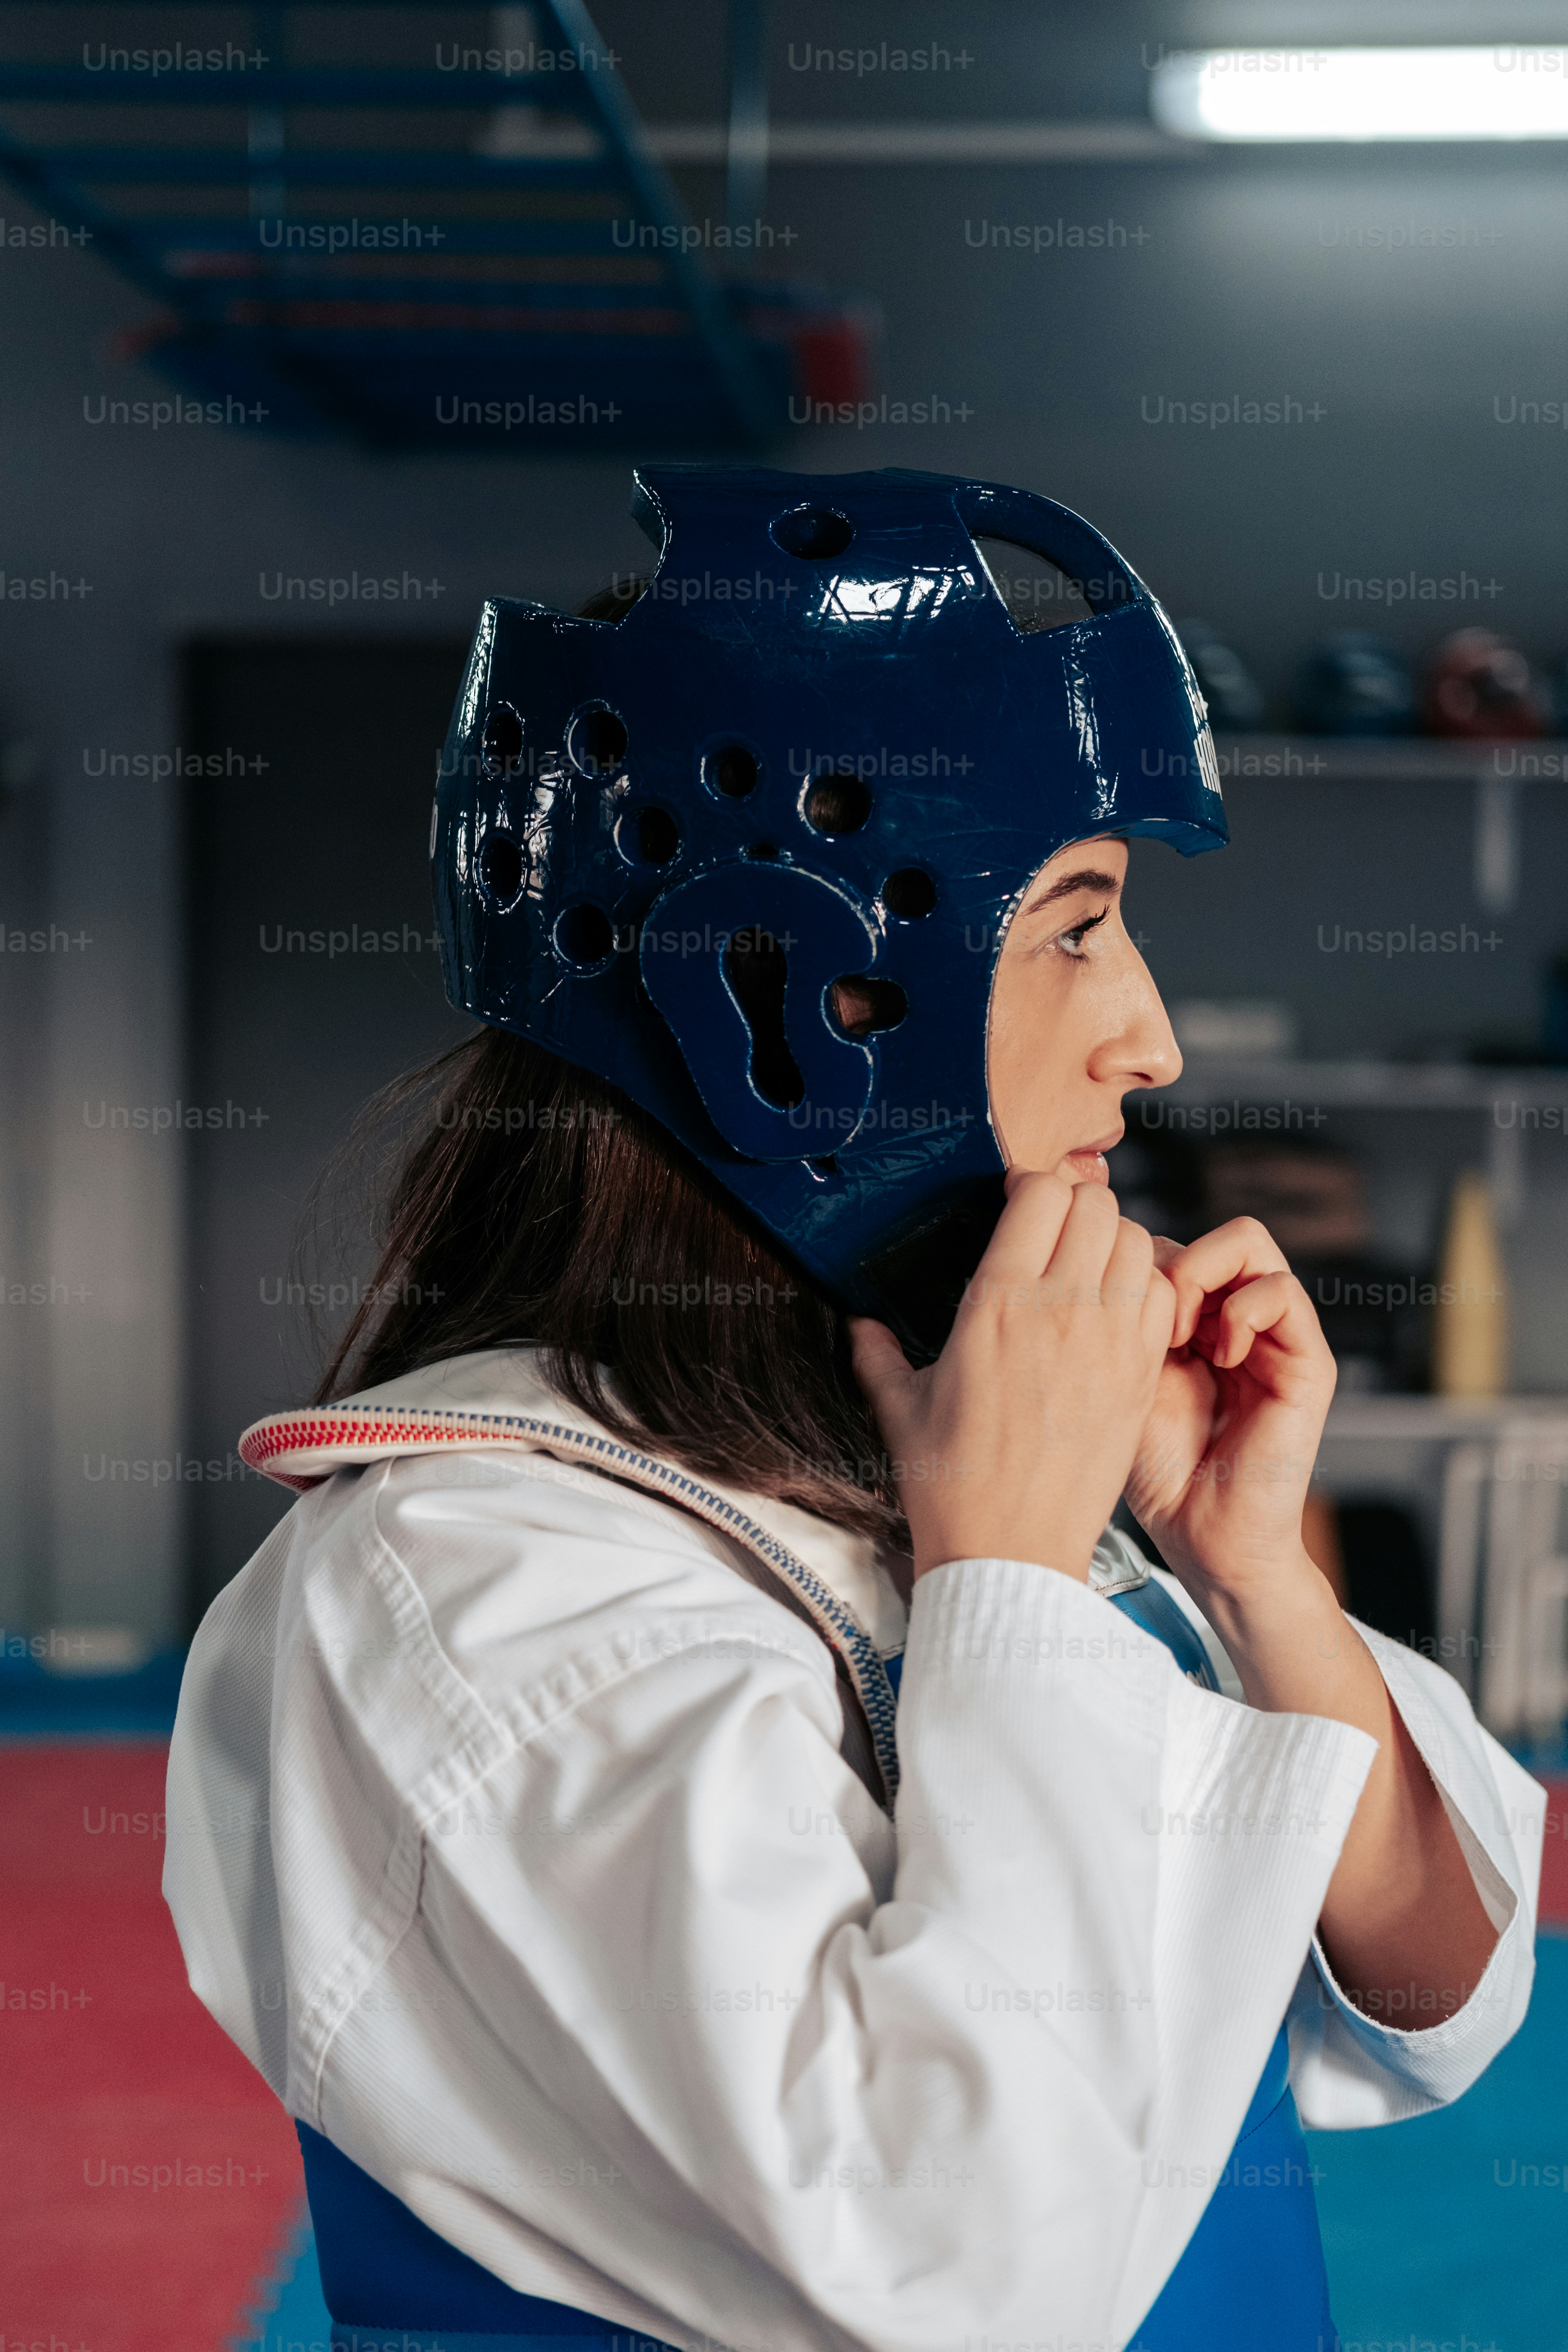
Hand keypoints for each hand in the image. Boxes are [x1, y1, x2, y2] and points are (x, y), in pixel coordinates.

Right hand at [850, 1169, 1175, 1581]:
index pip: (1041, 1192)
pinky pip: (1162, 1295)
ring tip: (1089, 1265)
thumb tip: (859, 1323)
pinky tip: (1118, 1307)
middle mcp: (1061, 1311)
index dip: (1030, 1185)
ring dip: (1114, 1239)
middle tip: (1053, 1231)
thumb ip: (877, 1352)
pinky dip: (1146, 1286)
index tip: (1016, 1204)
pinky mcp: (1140, 1374)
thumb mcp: (899, 1406)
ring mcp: (1110, 1341)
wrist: (1010, 1552)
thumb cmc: (950, 1482)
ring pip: (1138, 1239)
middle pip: (1096, 1203)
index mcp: (996, 1305)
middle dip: (1074, 1204)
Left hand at [1122, 1217, 1336, 1603]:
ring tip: (1183, 1334)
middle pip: (1212, 1233)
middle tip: (1153, 1318)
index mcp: (1196, 1323)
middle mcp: (1240, 1322)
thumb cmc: (1159, 1467)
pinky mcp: (1309, 1363)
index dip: (1138, 1263)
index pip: (1173, 1244)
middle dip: (1172, 1261)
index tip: (1116, 1313)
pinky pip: (1283, 1291)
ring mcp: (1278, 1339)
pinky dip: (1244, 1308)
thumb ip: (1130, 1312)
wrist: (1202, 1536)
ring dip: (1202, 1277)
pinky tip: (1220, 1354)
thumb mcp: (1127, 1371)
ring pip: (1249, 1243)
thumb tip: (1117, 1250)